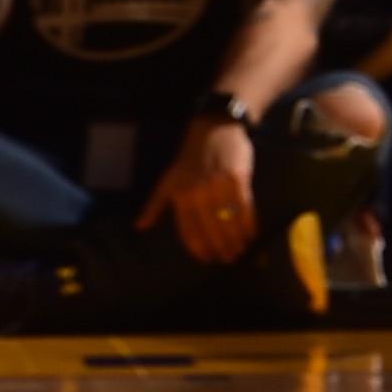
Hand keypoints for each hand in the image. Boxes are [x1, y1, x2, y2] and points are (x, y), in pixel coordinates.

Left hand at [141, 110, 267, 263]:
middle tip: (229, 260)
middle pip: (212, 230)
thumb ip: (154, 206)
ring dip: (236, 241)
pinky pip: (246, 209)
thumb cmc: (188, 159)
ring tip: (241, 252)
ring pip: (229, 222)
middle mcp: (199, 196)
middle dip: (221, 249)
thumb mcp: (167, 182)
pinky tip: (252, 235)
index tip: (208, 260)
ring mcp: (220, 188)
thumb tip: (139, 227)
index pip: (190, 232)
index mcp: (181, 199)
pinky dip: (249, 224)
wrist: (213, 131)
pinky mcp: (239, 180)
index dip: (200, 249)